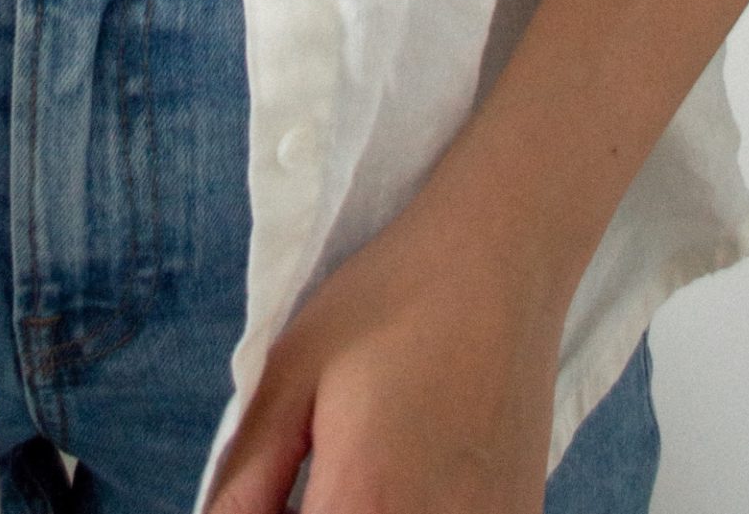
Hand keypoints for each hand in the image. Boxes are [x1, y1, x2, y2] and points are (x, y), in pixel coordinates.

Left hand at [205, 189, 568, 513]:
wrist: (500, 260)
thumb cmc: (393, 299)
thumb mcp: (293, 371)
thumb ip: (249, 473)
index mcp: (364, 503)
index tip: (266, 494)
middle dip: (314, 509)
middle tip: (305, 477)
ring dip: (356, 508)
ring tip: (354, 466)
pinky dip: (412, 507)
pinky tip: (406, 470)